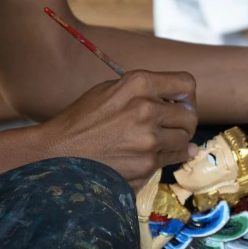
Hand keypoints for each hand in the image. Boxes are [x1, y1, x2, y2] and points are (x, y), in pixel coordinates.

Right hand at [38, 70, 197, 189]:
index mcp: (138, 84)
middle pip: (190, 116)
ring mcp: (149, 140)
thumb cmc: (81, 121)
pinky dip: (165, 158)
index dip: (187, 96)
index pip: (186, 84)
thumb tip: (182, 107)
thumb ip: (145, 92)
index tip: (180, 104)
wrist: (57, 154)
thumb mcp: (109, 91)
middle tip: (169, 127)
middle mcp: (147, 109)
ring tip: (153, 142)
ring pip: (184, 140)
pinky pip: (170, 159)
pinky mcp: (147, 164)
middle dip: (183, 122)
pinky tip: (149, 155)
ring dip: (175, 142)